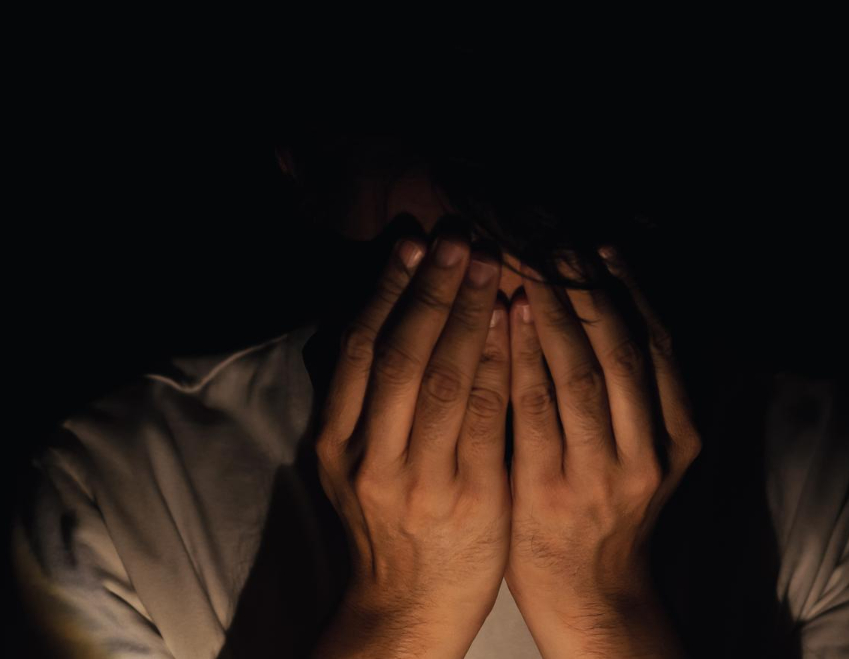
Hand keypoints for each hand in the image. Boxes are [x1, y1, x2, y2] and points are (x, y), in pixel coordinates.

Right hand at [312, 227, 511, 658]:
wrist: (404, 613)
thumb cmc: (386, 525)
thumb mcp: (349, 462)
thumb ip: (361, 397)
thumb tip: (379, 308)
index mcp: (335, 443)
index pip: (360, 349)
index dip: (386, 289)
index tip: (410, 240)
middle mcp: (371, 459)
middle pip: (401, 355)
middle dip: (431, 288)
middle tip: (457, 235)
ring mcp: (421, 483)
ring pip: (444, 382)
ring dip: (468, 315)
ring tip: (490, 263)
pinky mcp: (471, 501)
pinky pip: (487, 421)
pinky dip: (498, 366)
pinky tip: (513, 326)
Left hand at [504, 245, 701, 646]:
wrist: (593, 601)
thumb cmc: (610, 514)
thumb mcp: (647, 455)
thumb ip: (642, 394)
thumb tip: (618, 306)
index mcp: (679, 439)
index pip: (658, 347)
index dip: (631, 290)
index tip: (602, 245)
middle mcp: (646, 454)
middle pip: (621, 352)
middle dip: (589, 289)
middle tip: (558, 238)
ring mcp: (598, 477)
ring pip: (580, 377)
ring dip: (555, 315)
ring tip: (529, 264)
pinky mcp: (547, 493)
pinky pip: (531, 413)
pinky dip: (520, 360)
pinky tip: (505, 321)